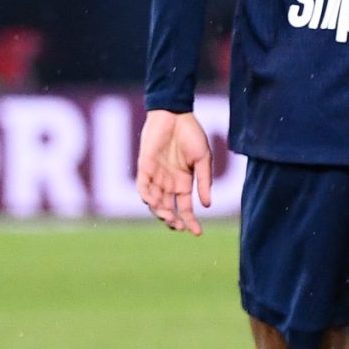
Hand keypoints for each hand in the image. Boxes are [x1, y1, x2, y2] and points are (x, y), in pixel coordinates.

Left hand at [136, 109, 215, 235]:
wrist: (175, 114)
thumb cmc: (191, 134)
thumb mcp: (203, 159)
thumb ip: (204, 181)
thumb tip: (206, 205)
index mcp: (184, 182)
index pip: (185, 208)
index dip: (191, 221)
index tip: (197, 233)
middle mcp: (169, 182)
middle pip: (168, 209)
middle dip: (173, 221)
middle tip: (178, 227)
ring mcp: (156, 175)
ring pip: (154, 202)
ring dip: (160, 212)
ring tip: (169, 217)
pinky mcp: (145, 166)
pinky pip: (142, 186)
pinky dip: (147, 196)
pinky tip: (154, 202)